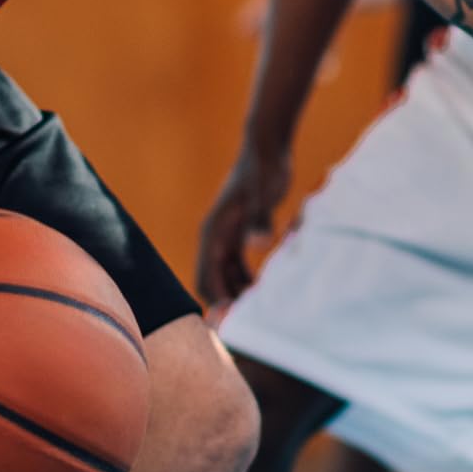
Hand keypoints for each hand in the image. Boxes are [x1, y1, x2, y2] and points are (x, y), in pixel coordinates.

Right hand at [197, 143, 291, 306]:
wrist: (266, 146)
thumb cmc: (265, 168)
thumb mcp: (266, 193)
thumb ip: (262, 219)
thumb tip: (259, 245)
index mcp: (213, 234)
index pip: (206, 280)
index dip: (218, 304)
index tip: (237, 322)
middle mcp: (213, 240)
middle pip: (212, 284)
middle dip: (227, 305)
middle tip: (251, 325)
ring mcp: (224, 238)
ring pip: (224, 279)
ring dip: (237, 295)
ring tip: (260, 312)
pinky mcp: (238, 236)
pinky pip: (236, 268)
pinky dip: (246, 282)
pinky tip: (266, 290)